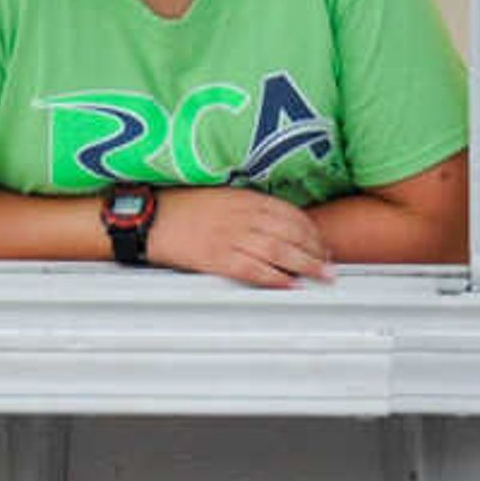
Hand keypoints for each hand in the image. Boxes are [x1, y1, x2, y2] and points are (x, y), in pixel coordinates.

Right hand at [149, 185, 335, 286]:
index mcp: (244, 198)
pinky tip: (289, 284)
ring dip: (305, 265)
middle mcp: (242, 216)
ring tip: (321, 276)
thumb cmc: (181, 206)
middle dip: (316, 250)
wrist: (148, 217)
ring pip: (279, 252)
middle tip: (330, 264)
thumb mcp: (220, 196)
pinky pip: (253, 269)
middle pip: (291, 234)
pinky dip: (274, 278)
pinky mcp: (217, 258)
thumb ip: (249, 206)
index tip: (322, 242)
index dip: (312, 230)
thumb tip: (277, 223)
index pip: (290, 214)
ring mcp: (230, 237)